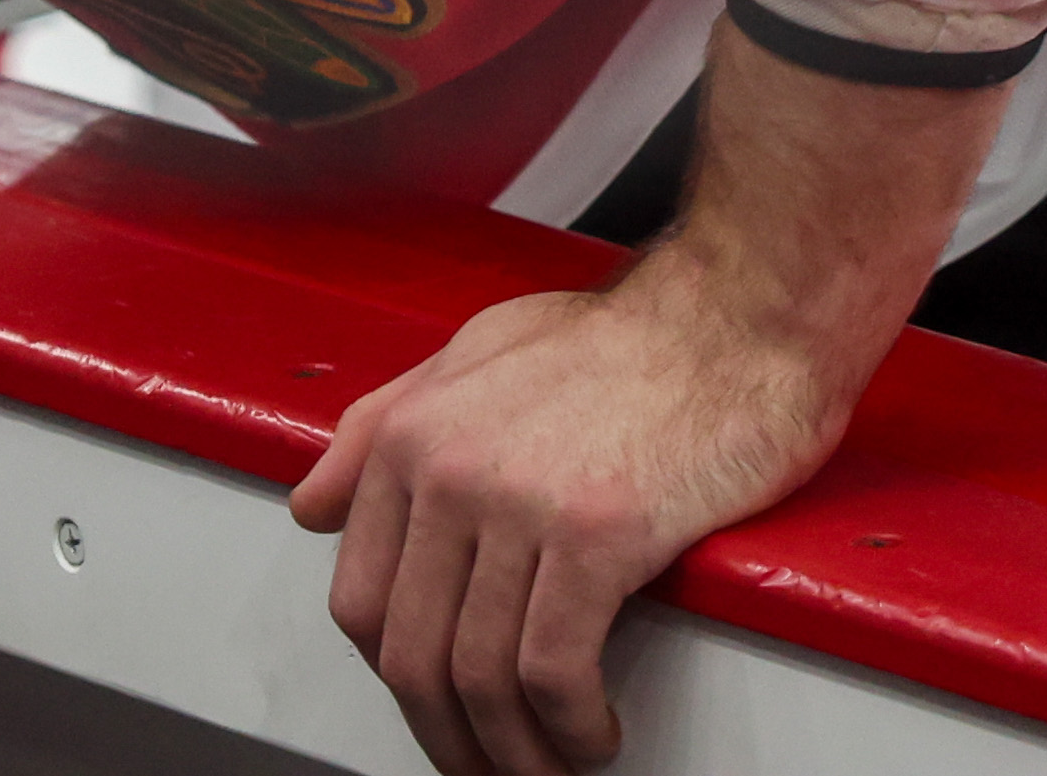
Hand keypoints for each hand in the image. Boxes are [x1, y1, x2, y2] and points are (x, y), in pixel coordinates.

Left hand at [288, 255, 871, 774]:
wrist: (731, 316)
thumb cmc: (622, 338)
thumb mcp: (474, 354)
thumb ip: (382, 426)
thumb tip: (314, 504)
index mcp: (409, 437)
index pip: (361, 599)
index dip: (398, 676)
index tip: (435, 707)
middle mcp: (446, 472)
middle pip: (412, 653)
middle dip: (447, 734)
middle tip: (483, 765)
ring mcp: (515, 504)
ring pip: (479, 676)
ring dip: (513, 750)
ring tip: (548, 766)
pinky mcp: (594, 536)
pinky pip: (553, 670)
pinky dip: (570, 728)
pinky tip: (593, 735)